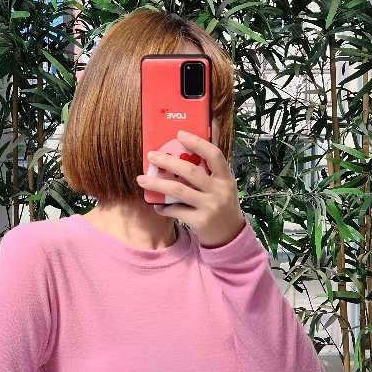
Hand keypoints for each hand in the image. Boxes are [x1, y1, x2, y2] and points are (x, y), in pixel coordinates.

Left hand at [136, 129, 245, 248]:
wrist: (230, 237)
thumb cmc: (222, 206)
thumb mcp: (223, 187)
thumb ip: (210, 171)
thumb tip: (191, 146)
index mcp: (226, 178)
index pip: (214, 154)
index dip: (197, 142)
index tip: (179, 133)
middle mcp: (220, 191)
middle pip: (190, 171)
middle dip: (168, 161)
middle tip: (151, 156)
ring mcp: (210, 207)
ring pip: (178, 191)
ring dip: (157, 184)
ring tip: (141, 179)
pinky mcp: (200, 221)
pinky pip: (176, 210)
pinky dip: (164, 207)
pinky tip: (157, 205)